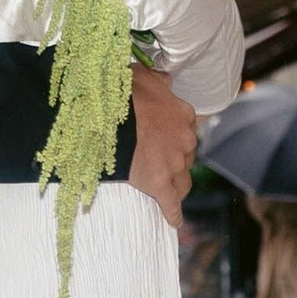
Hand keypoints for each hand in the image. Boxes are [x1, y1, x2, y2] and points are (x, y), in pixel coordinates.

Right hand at [128, 64, 194, 229]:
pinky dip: (174, 213)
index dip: (173, 134)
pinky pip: (171, 204)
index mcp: (183, 114)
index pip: (185, 128)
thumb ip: (157, 79)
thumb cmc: (124, 92)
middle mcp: (185, 140)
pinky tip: (175, 221)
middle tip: (158, 161)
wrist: (111, 114)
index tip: (164, 137)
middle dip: (175, 159)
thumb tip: (166, 79)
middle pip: (186, 156)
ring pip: (183, 181)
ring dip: (177, 186)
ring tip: (169, 191)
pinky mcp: (161, 184)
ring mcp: (175, 164)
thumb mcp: (142, 76)